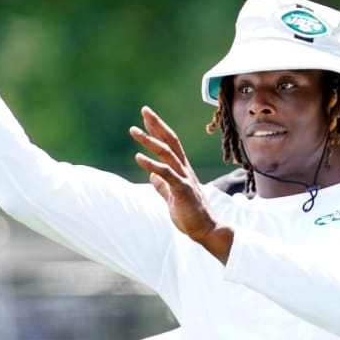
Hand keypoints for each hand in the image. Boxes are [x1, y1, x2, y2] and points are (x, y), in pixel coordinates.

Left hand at [131, 107, 233, 262]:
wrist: (205, 230)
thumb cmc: (190, 214)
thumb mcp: (172, 197)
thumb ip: (163, 186)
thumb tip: (152, 176)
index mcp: (181, 169)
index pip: (169, 143)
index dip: (158, 129)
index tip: (147, 117)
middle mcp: (184, 169)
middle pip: (170, 141)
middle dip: (156, 124)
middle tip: (144, 110)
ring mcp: (184, 178)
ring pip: (166, 153)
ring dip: (149, 140)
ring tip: (134, 131)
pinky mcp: (182, 189)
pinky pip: (166, 173)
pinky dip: (151, 164)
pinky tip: (138, 157)